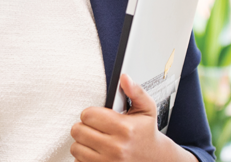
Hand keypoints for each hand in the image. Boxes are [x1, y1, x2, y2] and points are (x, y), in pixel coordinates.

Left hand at [70, 74, 196, 161]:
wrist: (154, 160)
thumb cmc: (147, 133)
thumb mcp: (147, 109)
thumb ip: (136, 91)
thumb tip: (124, 78)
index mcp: (125, 129)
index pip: (88, 115)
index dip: (91, 113)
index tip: (98, 116)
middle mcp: (116, 148)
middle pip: (78, 130)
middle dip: (84, 126)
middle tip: (95, 127)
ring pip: (76, 147)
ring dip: (82, 142)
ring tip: (95, 139)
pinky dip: (84, 157)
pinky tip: (95, 152)